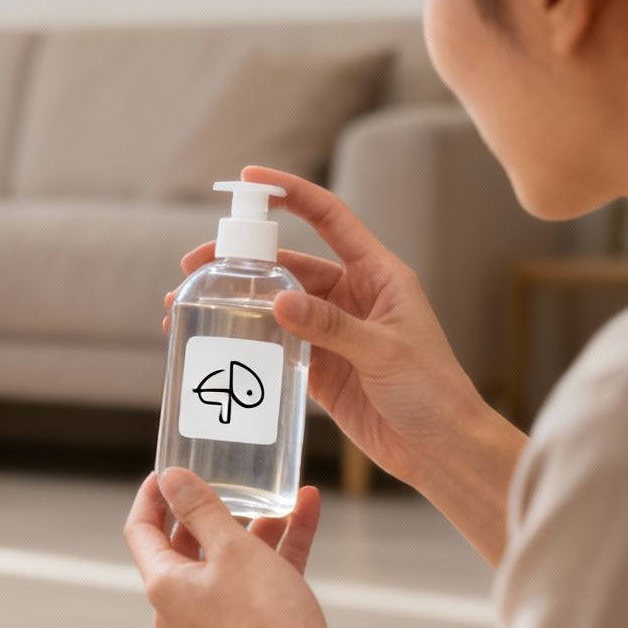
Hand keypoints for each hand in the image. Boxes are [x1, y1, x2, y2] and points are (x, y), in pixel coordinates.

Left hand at [122, 468, 349, 627]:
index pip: (141, 531)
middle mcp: (181, 607)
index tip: (170, 470)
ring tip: (276, 493)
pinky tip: (305, 510)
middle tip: (226, 476)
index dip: (152, 496)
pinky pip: (257, 579)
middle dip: (209, 508)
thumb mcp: (231, 549)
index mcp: (164, 586)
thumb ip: (201, 509)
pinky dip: (278, 548)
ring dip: (253, 526)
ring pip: (229, 561)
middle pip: (186, 545)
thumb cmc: (263, 617)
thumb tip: (170, 479)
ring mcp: (215, 621)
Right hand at [166, 167, 501, 490]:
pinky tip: (216, 343)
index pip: (329, 218)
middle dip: (239, 260)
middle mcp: (351, 296)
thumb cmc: (432, 391)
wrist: (440, 448)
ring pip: (274, 305)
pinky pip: (275, 345)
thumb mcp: (384, 351)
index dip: (290, 193)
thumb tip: (277, 300)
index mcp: (376, 274)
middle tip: (192, 266)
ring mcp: (332, 332)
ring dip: (234, 303)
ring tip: (186, 307)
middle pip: (286, 263)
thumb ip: (331, 325)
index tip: (250, 180)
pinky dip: (246, 342)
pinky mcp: (319, 367)